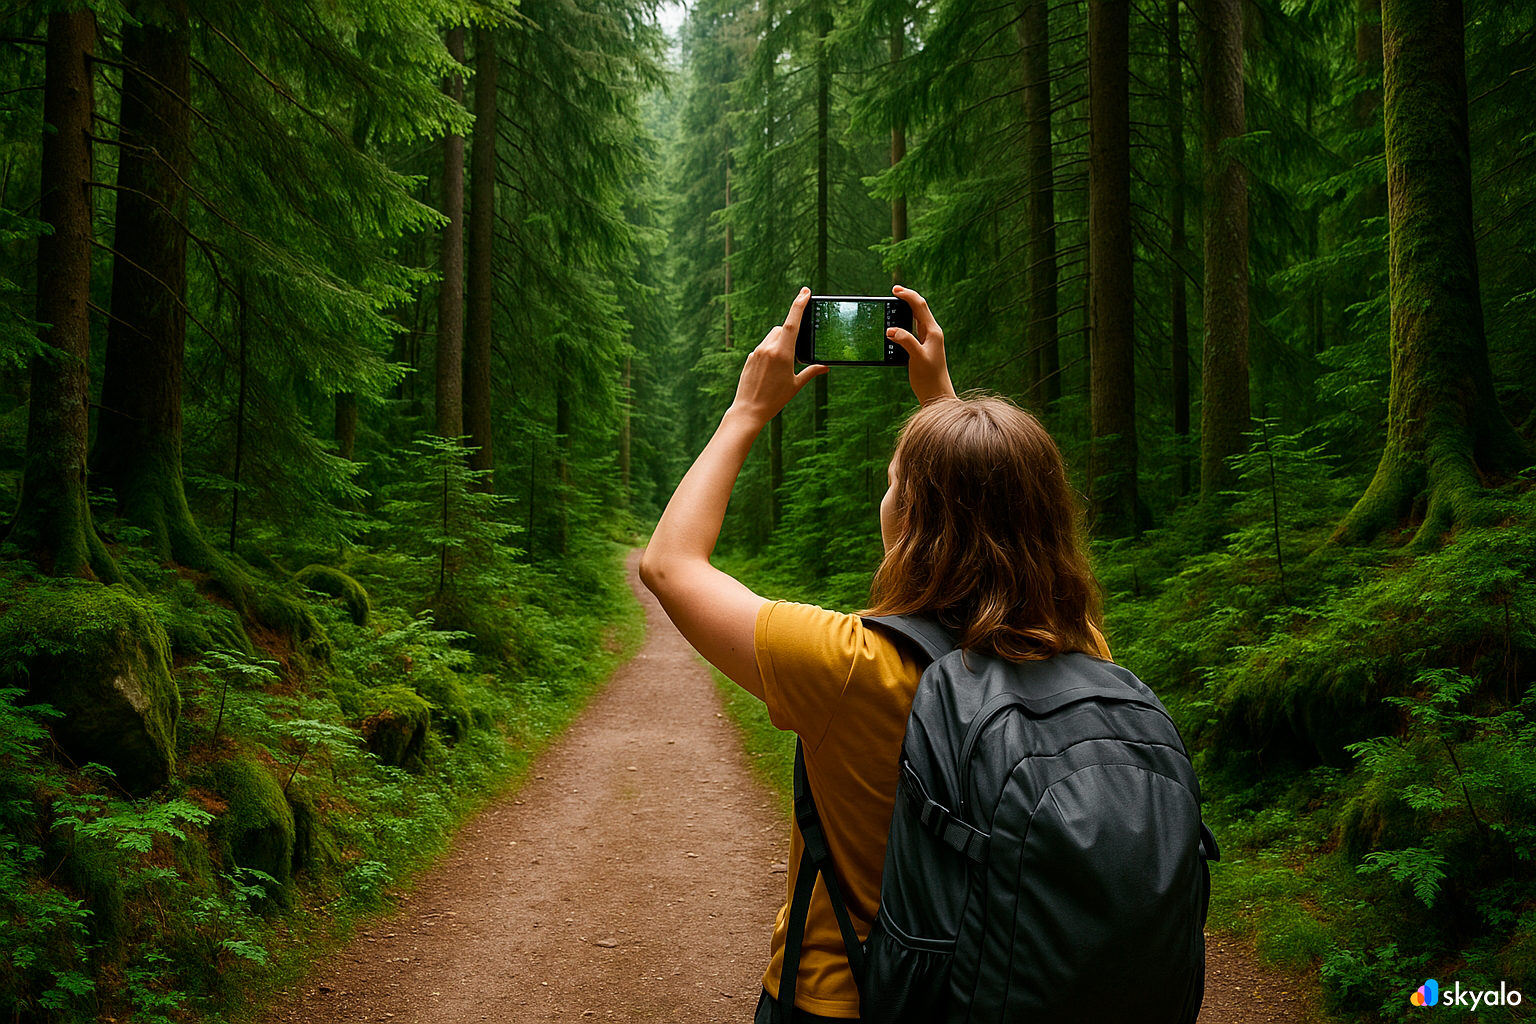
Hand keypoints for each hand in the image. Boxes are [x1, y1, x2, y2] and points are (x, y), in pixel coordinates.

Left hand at [729, 288, 828, 427]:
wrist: (749, 410)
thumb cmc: (774, 399)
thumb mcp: (796, 385)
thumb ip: (811, 372)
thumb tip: (826, 367)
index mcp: (782, 353)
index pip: (793, 322)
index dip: (799, 305)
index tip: (805, 292)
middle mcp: (768, 348)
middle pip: (783, 329)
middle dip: (790, 335)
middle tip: (794, 355)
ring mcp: (757, 352)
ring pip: (772, 337)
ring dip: (780, 342)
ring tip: (781, 367)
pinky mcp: (750, 357)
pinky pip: (763, 348)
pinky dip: (770, 352)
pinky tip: (770, 372)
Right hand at [888, 285, 956, 405]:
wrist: (937, 395)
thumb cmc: (930, 378)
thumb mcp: (917, 358)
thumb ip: (906, 342)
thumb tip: (891, 330)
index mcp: (933, 332)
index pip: (920, 307)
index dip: (908, 296)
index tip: (895, 290)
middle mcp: (932, 333)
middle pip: (919, 309)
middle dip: (907, 299)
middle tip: (894, 292)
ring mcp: (928, 340)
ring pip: (916, 318)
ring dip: (905, 310)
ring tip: (894, 304)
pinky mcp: (923, 347)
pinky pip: (913, 329)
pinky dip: (904, 323)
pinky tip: (896, 325)